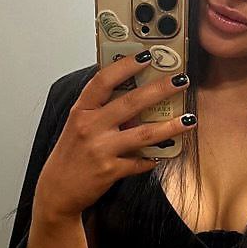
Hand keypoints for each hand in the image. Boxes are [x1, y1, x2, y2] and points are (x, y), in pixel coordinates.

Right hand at [34, 52, 196, 221]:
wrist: (57, 190)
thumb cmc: (70, 156)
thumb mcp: (77, 126)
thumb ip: (100, 110)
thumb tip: (132, 95)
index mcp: (81, 111)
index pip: (104, 80)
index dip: (126, 66)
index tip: (146, 56)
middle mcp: (90, 127)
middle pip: (131, 102)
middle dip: (160, 89)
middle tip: (180, 79)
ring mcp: (100, 149)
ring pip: (143, 134)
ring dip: (170, 127)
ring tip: (189, 119)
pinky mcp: (109, 171)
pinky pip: (139, 163)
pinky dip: (153, 159)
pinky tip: (164, 154)